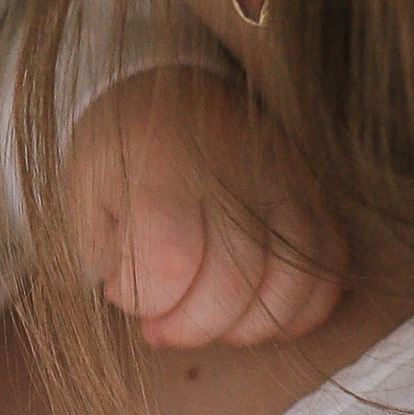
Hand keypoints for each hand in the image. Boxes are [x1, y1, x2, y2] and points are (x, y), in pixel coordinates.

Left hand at [62, 67, 345, 349]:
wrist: (166, 87)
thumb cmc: (118, 153)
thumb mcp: (84, 197)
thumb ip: (111, 261)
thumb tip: (154, 316)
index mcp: (160, 168)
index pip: (169, 263)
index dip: (147, 300)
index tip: (124, 292)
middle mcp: (230, 174)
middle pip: (232, 283)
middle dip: (192, 327)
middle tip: (163, 327)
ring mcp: (281, 181)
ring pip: (291, 281)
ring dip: (248, 326)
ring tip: (211, 321)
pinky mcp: (311, 192)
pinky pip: (329, 264)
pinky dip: (301, 307)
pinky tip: (258, 313)